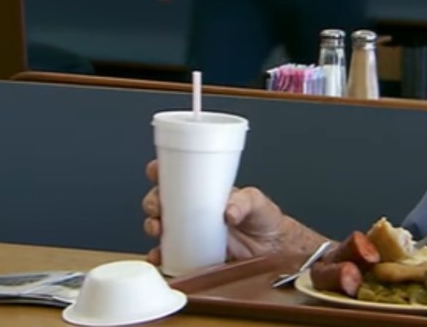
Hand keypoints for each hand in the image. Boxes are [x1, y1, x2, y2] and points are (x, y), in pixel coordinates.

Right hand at [141, 160, 288, 263]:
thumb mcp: (257, 202)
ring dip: (152, 226)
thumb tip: (229, 211)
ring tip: (157, 229)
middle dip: (152, 202)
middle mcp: (195, 211)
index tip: (155, 170)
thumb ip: (245, 202)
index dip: (162, 172)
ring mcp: (193, 233)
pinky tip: (158, 256)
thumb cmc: (265, 220)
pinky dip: (160, 255)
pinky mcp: (194, 254)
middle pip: (163, 201)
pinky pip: (171, 254)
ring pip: (163, 226)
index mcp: (206, 192)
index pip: (178, 177)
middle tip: (156, 207)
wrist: (274, 249)